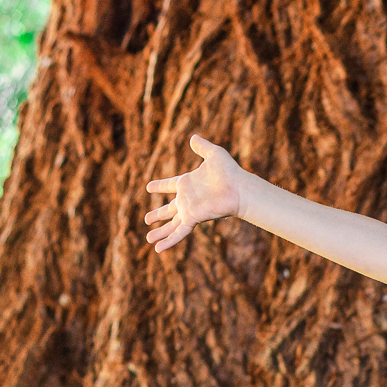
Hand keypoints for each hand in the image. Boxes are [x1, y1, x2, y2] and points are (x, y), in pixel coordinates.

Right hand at [144, 134, 245, 251]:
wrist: (239, 188)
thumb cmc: (229, 172)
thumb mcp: (213, 154)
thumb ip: (202, 146)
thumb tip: (193, 137)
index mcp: (188, 183)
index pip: (169, 185)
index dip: (160, 186)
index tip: (149, 187)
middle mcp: (187, 199)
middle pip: (168, 209)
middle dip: (158, 215)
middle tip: (147, 219)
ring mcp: (189, 210)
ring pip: (171, 224)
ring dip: (160, 232)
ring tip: (148, 239)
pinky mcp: (193, 219)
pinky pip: (178, 232)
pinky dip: (169, 241)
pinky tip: (158, 249)